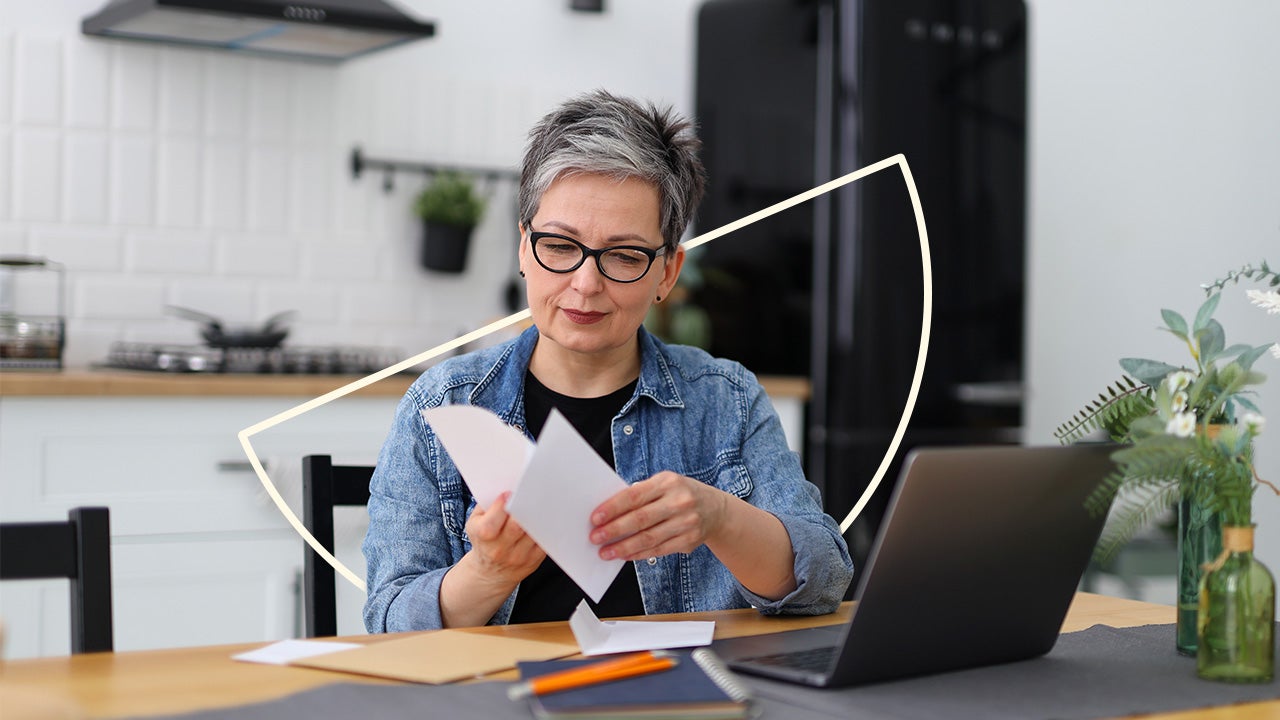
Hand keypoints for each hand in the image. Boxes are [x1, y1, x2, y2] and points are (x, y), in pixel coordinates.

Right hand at [463, 492, 544, 586]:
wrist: (490, 572)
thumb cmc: (484, 539)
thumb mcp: (475, 522)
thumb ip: (487, 505)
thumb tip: (507, 486)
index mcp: (483, 537)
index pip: (491, 523)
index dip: (500, 507)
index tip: (509, 493)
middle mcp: (500, 549)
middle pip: (517, 527)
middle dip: (525, 507)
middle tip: (533, 491)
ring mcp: (518, 556)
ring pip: (534, 532)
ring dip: (540, 515)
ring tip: (545, 499)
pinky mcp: (534, 560)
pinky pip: (544, 541)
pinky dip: (548, 527)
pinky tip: (549, 515)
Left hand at [589, 472, 729, 560]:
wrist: (715, 509)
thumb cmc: (680, 494)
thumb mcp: (664, 484)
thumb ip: (641, 494)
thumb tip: (609, 513)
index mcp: (668, 482)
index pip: (635, 495)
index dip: (613, 507)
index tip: (595, 517)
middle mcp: (679, 501)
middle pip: (641, 518)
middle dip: (614, 529)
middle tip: (595, 537)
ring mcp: (686, 522)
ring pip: (649, 538)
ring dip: (624, 547)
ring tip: (606, 552)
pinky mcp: (689, 541)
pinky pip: (659, 550)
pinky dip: (639, 554)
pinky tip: (625, 555)